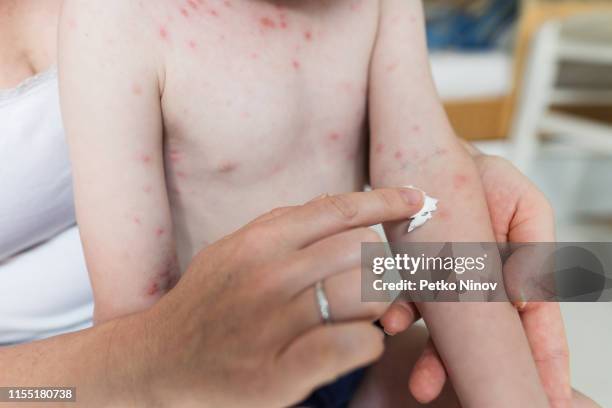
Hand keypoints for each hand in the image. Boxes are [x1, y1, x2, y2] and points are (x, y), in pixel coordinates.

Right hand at [130, 188, 423, 406]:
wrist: (158, 361)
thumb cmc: (206, 302)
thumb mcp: (233, 250)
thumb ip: (282, 226)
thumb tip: (340, 206)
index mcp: (259, 241)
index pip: (339, 210)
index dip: (385, 201)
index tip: (414, 200)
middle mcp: (267, 276)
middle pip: (363, 249)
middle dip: (386, 262)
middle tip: (386, 277)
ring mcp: (274, 325)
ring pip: (366, 294)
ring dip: (382, 304)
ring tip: (368, 313)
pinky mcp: (279, 373)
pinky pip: (354, 345)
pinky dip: (369, 342)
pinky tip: (357, 343)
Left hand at [380, 152, 571, 406]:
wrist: (430, 158)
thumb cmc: (483, 178)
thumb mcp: (523, 203)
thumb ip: (532, 248)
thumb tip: (527, 298)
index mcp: (519, 271)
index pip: (539, 325)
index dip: (547, 364)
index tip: (550, 402)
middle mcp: (483, 284)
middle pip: (484, 340)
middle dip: (476, 372)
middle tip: (465, 398)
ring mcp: (446, 284)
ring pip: (443, 331)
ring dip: (433, 356)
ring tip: (422, 381)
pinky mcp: (414, 275)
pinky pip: (406, 302)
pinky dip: (400, 315)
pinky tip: (392, 321)